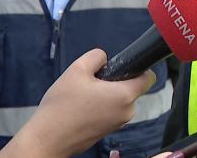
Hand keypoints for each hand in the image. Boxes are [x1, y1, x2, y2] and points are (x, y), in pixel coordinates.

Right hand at [0, 49, 156, 157]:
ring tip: (83, 96)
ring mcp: (118, 124)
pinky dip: (101, 106)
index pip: (148, 78)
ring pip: (120, 100)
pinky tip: (82, 107)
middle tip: (92, 82)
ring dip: (107, 94)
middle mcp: (126, 112)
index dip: (139, 67)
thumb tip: (105, 58)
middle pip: (131, 88)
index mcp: (124, 96)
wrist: (47, 139)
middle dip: (115, 81)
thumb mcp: (77, 69)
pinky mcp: (108, 131)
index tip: (123, 66)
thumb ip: (96, 56)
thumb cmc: (62, 106)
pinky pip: (111, 111)